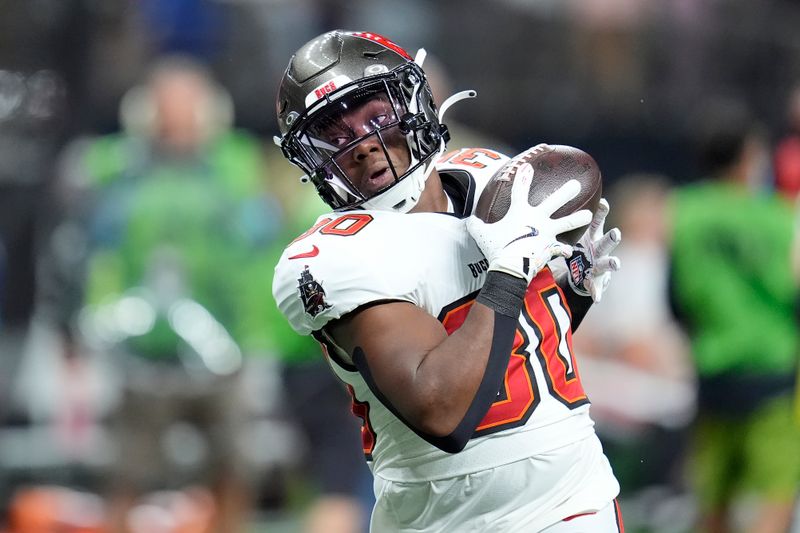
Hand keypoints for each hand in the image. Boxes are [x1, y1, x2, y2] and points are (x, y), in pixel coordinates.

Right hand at [467, 166, 592, 283]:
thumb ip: (475, 224)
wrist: (509, 268)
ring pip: (567, 222)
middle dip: (566, 191)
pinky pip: (561, 249)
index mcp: (520, 212)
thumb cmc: (495, 248)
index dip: (523, 177)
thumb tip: (467, 220)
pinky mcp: (550, 248)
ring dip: (578, 218)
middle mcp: (537, 219)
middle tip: (576, 184)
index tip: (527, 166)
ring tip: (589, 214)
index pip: (519, 189)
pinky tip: (569, 251)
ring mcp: (546, 233)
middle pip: (554, 201)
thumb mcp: (480, 234)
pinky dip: (564, 250)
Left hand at [567, 198, 620, 301]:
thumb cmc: (577, 248)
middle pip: (607, 240)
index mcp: (591, 236)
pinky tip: (597, 298)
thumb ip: (563, 221)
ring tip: (616, 263)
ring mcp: (600, 265)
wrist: (582, 272)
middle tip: (617, 233)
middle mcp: (599, 248)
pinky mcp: (596, 281)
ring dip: (612, 262)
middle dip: (613, 237)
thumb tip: (549, 197)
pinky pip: (597, 288)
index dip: (602, 212)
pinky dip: (597, 292)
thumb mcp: (571, 234)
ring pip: (608, 262)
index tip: (603, 202)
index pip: (597, 221)